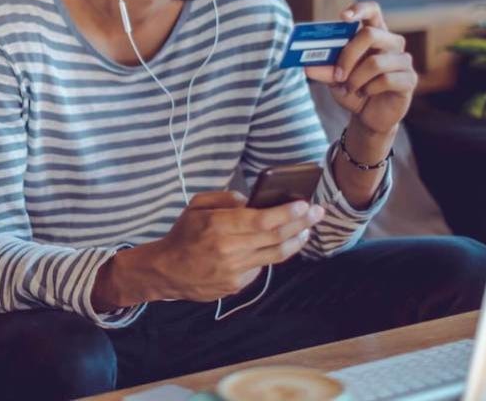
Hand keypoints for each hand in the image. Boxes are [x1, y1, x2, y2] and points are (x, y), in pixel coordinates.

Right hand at [147, 191, 323, 301]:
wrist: (167, 271)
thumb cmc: (183, 235)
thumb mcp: (196, 206)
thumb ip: (224, 198)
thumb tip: (250, 200)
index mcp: (218, 226)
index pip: (262, 220)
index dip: (287, 213)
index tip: (305, 204)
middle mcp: (229, 249)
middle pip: (275, 237)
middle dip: (301, 223)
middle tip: (318, 213)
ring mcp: (234, 270)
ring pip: (275, 255)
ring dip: (295, 241)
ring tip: (306, 230)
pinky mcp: (237, 285)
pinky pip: (261, 267)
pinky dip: (272, 255)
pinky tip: (276, 246)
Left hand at [303, 1, 416, 134]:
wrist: (367, 116)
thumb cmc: (352, 89)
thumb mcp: (334, 78)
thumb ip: (324, 68)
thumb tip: (307, 66)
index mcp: (374, 34)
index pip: (373, 11)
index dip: (360, 9)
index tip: (343, 17)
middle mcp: (392, 43)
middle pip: (370, 34)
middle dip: (348, 56)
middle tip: (337, 75)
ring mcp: (403, 60)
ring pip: (375, 62)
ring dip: (356, 79)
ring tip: (350, 89)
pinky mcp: (410, 79)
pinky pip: (387, 80)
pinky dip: (369, 89)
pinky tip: (365, 94)